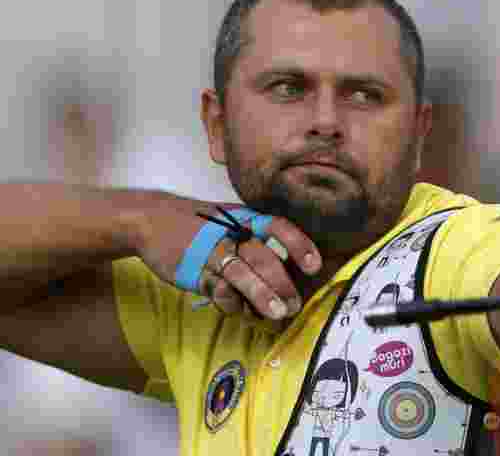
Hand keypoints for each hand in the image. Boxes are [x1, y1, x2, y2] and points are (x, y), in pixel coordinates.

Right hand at [133, 192, 321, 319]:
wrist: (152, 220)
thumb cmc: (204, 225)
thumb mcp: (233, 221)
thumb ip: (259, 240)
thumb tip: (293, 270)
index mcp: (246, 218)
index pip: (279, 227)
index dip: (298, 245)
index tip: (314, 266)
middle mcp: (231, 233)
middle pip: (263, 256)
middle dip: (283, 282)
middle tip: (296, 304)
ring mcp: (210, 252)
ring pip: (241, 274)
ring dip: (262, 296)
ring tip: (278, 314)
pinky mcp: (193, 271)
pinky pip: (216, 290)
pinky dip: (232, 303)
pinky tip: (243, 312)